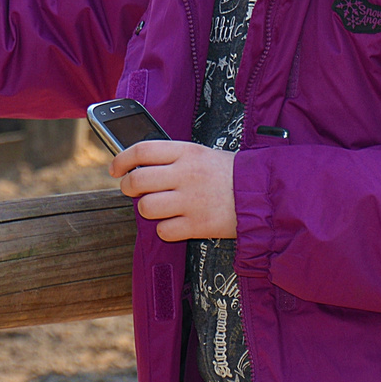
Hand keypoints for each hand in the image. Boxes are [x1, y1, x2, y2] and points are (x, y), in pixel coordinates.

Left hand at [109, 140, 236, 241]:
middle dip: (128, 187)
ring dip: (148, 210)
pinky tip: (176, 224)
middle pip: (137, 181)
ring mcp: (192, 201)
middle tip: (132, 190)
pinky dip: (166, 230)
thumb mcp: (203, 154)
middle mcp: (186, 174)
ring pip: (146, 208)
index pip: (142, 150)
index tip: (115, 169)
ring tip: (160, 208)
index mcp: (187, 152)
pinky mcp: (199, 225)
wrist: (265, 195)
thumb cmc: (232, 175)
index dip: (122, 159)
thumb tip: (138, 166)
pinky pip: (164, 231)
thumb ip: (173, 158)